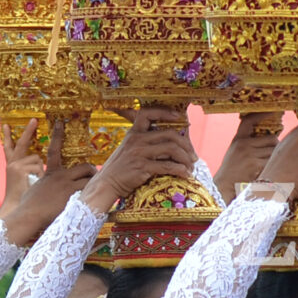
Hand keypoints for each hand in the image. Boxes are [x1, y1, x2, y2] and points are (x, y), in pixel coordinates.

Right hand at [1, 116, 48, 209]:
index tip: (6, 125)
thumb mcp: (26, 181)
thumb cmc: (23, 198)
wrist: (15, 209)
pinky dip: (40, 175)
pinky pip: (38, 166)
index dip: (8, 137)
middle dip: (28, 131)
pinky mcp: (18, 168)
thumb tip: (41, 163)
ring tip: (34, 183)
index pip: (10, 148)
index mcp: (12, 166)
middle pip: (21, 144)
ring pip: (37, 159)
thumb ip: (31, 170)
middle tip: (34, 119)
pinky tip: (33, 184)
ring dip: (41, 170)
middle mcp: (12, 164)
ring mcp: (15, 165)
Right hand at [1, 121, 97, 247]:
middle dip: (91, 171)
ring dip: (93, 184)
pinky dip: (92, 198)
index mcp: (50, 172)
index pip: (54, 149)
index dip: (57, 135)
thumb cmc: (27, 205)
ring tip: (97, 191)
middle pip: (83, 167)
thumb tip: (44, 186)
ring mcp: (67, 186)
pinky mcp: (72, 196)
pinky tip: (93, 204)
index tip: (59, 123)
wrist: (28, 215)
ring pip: (89, 180)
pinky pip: (88, 194)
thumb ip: (43, 184)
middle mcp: (60, 176)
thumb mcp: (34, 189)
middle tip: (94, 177)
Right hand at [79, 113, 201, 215]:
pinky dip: (180, 170)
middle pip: (169, 134)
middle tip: (193, 155)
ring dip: (185, 158)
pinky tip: (185, 174)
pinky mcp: (142, 167)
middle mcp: (136, 140)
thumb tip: (169, 145)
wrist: (105, 185)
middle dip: (186, 145)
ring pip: (171, 149)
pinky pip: (167, 166)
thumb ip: (144, 144)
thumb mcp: (128, 150)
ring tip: (190, 167)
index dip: (165, 112)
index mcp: (133, 133)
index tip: (179, 117)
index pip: (148, 113)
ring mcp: (139, 153)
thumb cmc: (119, 170)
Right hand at [214, 111, 283, 194]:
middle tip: (274, 154)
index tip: (273, 111)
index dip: (262, 115)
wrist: (223, 188)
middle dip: (276, 146)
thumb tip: (274, 136)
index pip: (249, 121)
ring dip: (275, 158)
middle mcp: (243, 144)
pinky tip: (268, 172)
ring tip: (270, 165)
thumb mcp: (236, 153)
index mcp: (237, 140)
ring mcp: (249, 154)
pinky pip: (272, 162)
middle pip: (271, 139)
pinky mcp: (255, 165)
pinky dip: (273, 167)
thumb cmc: (232, 172)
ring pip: (274, 151)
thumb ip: (249, 144)